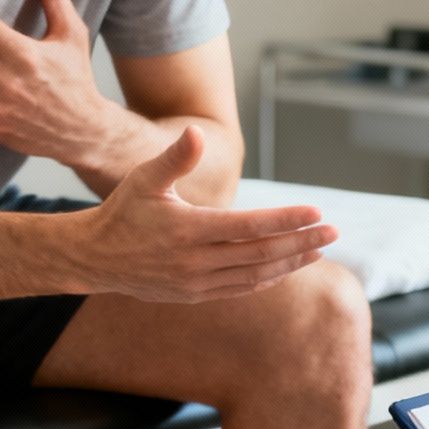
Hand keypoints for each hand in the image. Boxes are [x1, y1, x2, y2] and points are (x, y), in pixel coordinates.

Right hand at [75, 125, 335, 301]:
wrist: (95, 259)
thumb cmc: (123, 212)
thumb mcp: (144, 179)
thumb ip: (174, 158)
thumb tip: (196, 132)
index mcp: (188, 230)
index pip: (249, 226)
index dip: (286, 220)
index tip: (317, 213)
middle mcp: (196, 262)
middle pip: (261, 253)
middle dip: (302, 242)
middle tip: (334, 231)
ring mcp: (197, 284)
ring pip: (255, 275)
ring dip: (291, 263)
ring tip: (319, 250)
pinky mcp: (195, 296)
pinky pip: (241, 289)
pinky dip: (268, 278)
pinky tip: (287, 267)